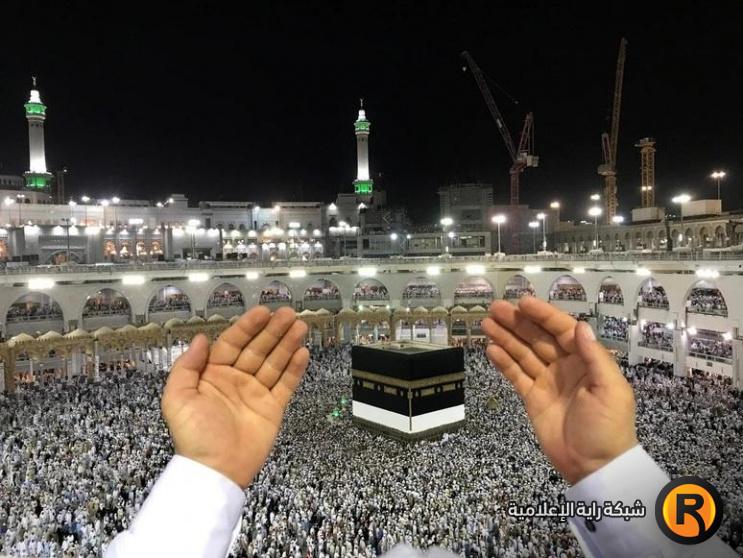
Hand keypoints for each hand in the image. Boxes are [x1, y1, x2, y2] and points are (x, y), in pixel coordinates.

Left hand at [161, 306, 308, 488]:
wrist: (215, 471)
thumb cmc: (194, 435)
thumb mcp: (177, 398)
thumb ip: (186, 366)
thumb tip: (201, 338)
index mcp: (212, 375)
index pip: (232, 343)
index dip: (247, 326)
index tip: (262, 311)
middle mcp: (236, 380)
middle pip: (257, 348)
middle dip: (273, 330)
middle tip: (288, 313)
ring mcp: (256, 393)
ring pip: (274, 362)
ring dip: (287, 343)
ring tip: (300, 326)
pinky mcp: (272, 408)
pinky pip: (285, 384)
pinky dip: (295, 369)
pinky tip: (303, 352)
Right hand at [482, 297, 636, 483]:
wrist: (595, 466)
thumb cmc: (608, 426)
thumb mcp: (610, 390)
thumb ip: (595, 356)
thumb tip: (581, 325)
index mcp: (586, 360)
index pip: (562, 330)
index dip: (543, 315)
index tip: (523, 303)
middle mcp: (565, 366)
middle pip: (538, 337)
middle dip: (517, 322)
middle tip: (494, 308)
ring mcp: (547, 382)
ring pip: (523, 353)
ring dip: (506, 337)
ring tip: (486, 324)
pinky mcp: (532, 399)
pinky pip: (516, 375)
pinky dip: (504, 362)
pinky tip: (491, 349)